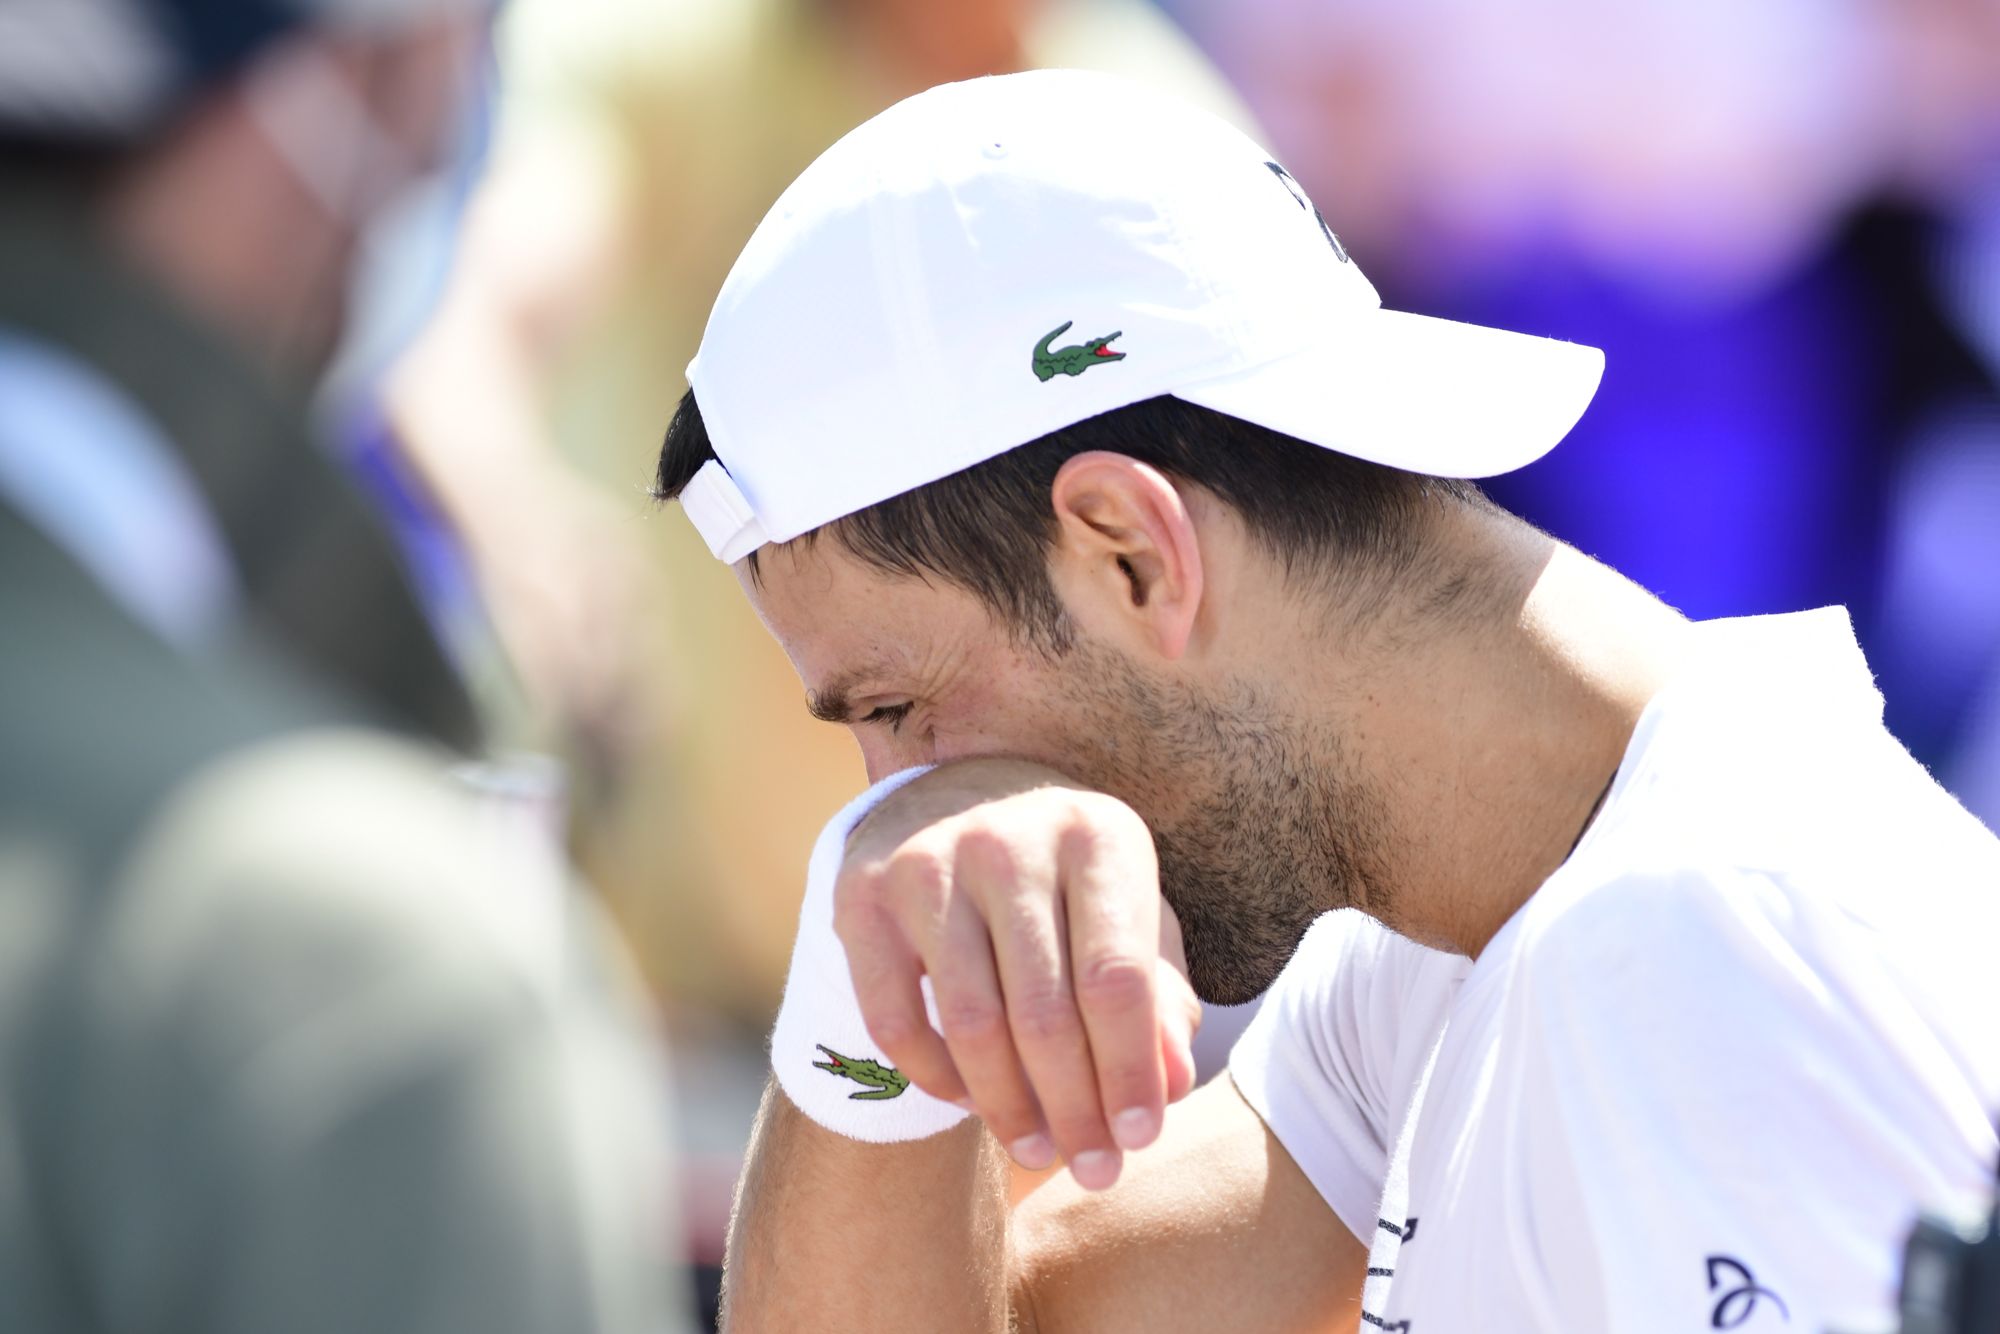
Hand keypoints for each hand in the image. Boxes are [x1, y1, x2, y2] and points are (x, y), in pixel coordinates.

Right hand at [833, 759, 1201, 1190]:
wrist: (954, 798)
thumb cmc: (1066, 884)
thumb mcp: (1130, 918)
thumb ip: (1160, 1000)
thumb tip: (1170, 1084)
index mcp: (1096, 835)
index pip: (1118, 979)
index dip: (1131, 1072)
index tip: (1140, 1140)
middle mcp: (1009, 840)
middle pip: (1045, 1013)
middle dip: (1074, 1109)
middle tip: (1093, 1170)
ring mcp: (929, 863)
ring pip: (973, 1024)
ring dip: (1008, 1109)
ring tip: (1037, 1151)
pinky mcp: (864, 897)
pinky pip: (897, 1022)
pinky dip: (936, 1079)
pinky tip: (970, 1101)